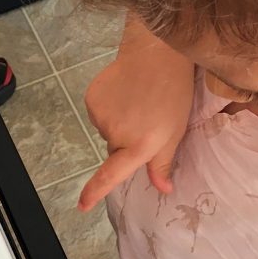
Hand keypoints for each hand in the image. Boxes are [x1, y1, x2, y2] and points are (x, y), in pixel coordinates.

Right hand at [78, 19, 193, 210]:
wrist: (156, 52)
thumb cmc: (173, 93)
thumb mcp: (175, 131)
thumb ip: (162, 162)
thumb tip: (161, 189)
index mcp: (139, 144)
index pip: (111, 175)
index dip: (95, 192)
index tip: (82, 206)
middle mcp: (116, 133)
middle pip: (114, 150)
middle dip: (127, 142)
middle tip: (147, 120)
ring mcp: (100, 116)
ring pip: (107, 131)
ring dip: (119, 123)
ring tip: (137, 102)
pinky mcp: (91, 99)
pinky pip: (99, 114)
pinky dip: (110, 108)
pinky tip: (124, 94)